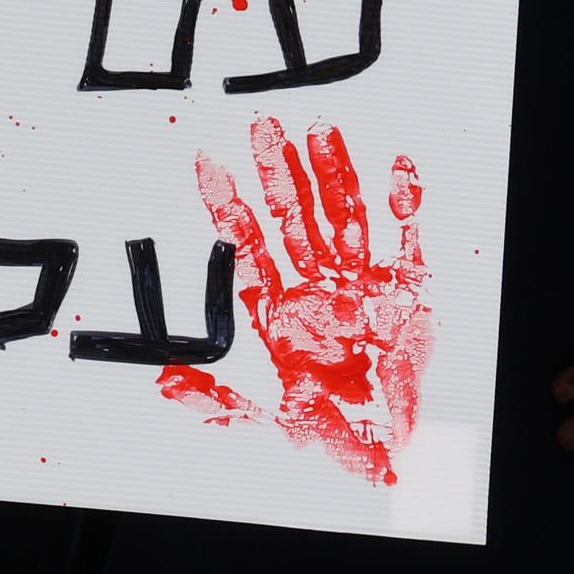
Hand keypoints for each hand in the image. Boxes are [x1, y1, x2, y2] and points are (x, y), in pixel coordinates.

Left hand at [159, 116, 434, 486]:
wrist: (384, 446)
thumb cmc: (330, 428)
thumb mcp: (266, 418)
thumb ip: (217, 400)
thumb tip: (166, 380)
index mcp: (282, 308)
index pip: (248, 245)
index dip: (228, 205)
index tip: (207, 162)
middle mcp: (319, 287)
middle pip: (294, 218)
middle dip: (278, 172)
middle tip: (260, 127)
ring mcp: (361, 284)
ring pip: (344, 216)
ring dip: (333, 174)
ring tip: (318, 130)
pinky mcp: (406, 292)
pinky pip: (406, 239)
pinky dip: (405, 204)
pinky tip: (396, 167)